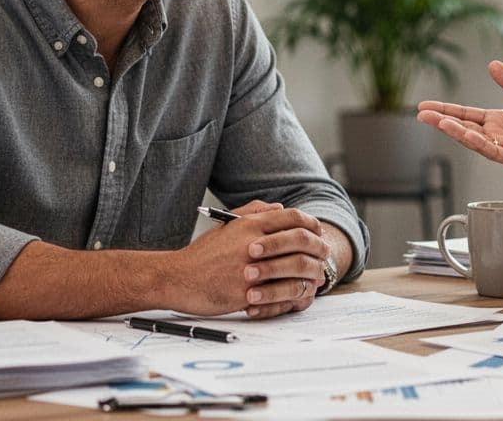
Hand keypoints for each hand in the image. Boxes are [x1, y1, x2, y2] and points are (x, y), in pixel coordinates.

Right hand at [173, 201, 326, 317]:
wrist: (178, 279)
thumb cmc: (203, 254)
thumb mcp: (227, 225)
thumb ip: (254, 212)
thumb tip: (280, 208)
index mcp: (249, 225)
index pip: (293, 217)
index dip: (311, 223)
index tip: (317, 231)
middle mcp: (254, 244)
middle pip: (301, 240)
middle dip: (318, 246)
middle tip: (324, 252)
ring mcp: (252, 270)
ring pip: (296, 268)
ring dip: (311, 271)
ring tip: (316, 274)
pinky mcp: (248, 294)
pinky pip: (281, 293)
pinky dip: (294, 292)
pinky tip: (299, 292)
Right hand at [417, 60, 502, 173]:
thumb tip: (492, 65)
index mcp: (497, 121)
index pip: (466, 113)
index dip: (446, 109)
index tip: (425, 105)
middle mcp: (495, 135)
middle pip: (462, 126)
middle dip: (441, 120)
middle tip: (421, 113)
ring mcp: (502, 147)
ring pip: (471, 138)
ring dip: (454, 130)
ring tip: (436, 121)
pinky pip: (490, 149)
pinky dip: (475, 141)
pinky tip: (462, 133)